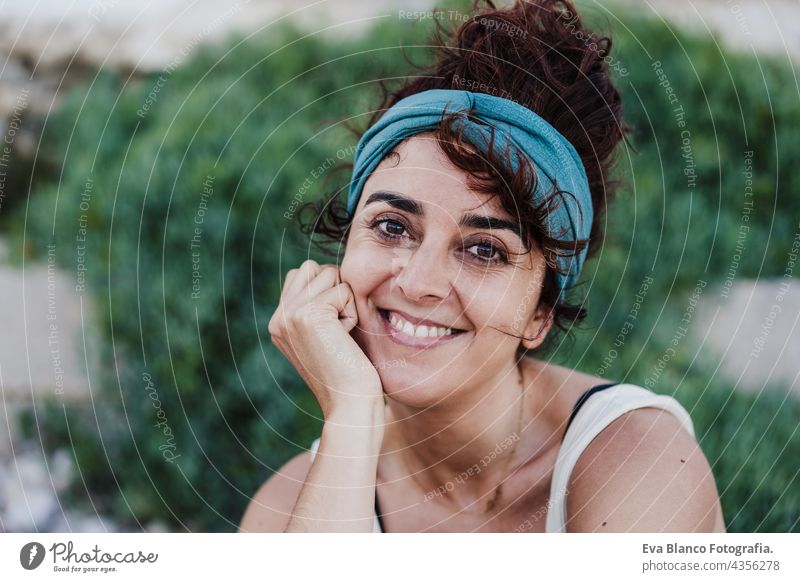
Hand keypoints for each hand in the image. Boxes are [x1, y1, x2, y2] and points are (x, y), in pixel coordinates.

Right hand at [268, 260, 382, 418]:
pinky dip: (352, 313)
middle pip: (314, 267)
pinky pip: (343, 290)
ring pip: (329, 274)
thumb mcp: (325, 335)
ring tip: (341, 333)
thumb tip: (329, 271)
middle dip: (336, 290)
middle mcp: (278, 317)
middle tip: (338, 329)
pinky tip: (345, 338)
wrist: (350, 404)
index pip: (302, 274)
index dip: (328, 291)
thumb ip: (317, 305)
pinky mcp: (307, 314)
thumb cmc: (349, 371)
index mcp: (278, 322)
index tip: (333, 329)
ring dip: (345, 301)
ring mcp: (289, 315)